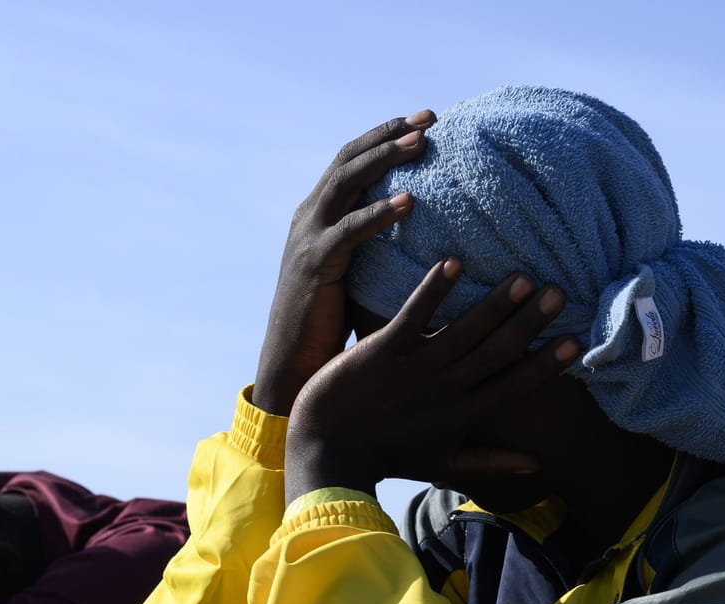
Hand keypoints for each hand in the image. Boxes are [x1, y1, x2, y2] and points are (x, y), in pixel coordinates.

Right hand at [252, 111, 435, 416]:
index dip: (385, 135)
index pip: (351, 160)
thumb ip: (375, 247)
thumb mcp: (354, 274)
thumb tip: (429, 234)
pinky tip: (409, 203)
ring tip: (422, 144)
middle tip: (431, 118)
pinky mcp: (313, 265)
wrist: (293, 363)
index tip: (425, 121)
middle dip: (390, 133)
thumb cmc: (330, 325)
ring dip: (385, 159)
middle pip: (349, 158)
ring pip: (346, 183)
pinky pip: (349, 231)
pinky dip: (379, 214)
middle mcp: (308, 217)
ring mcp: (307, 238)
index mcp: (317, 215)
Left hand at [284, 260, 580, 500]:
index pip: (512, 388)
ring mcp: (413, 371)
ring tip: (522, 277)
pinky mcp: (381, 353)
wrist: (327, 453)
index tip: (576, 342)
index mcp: (461, 416)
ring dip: (493, 305)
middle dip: (528, 324)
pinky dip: (432, 291)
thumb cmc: (386, 456)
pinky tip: (454, 262)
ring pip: (462, 333)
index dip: (545, 365)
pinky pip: (412, 318)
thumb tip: (534, 467)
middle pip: (495, 353)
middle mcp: (444, 392)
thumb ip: (490, 461)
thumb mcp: (443, 463)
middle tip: (559, 293)